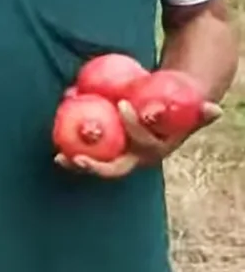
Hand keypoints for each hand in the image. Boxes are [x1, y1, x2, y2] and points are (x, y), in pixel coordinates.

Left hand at [55, 98, 222, 178]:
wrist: (162, 115)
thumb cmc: (174, 109)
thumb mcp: (188, 110)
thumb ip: (201, 112)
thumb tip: (216, 109)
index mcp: (153, 152)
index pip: (144, 143)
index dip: (134, 126)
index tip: (122, 103)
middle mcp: (134, 160)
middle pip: (115, 168)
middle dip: (96, 167)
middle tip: (77, 157)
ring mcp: (117, 157)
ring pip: (97, 164)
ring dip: (78, 163)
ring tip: (59, 157)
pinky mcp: (103, 151)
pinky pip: (86, 150)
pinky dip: (71, 144)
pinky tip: (54, 136)